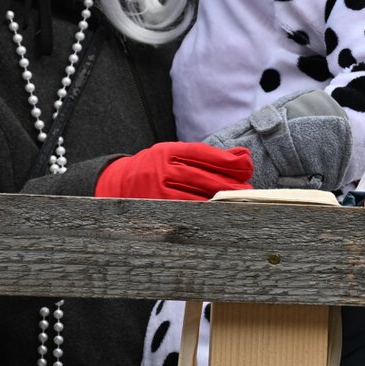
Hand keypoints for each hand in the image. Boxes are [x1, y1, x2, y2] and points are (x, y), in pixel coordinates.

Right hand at [94, 142, 252, 199]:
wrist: (116, 185)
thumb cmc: (154, 168)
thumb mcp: (175, 154)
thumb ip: (206, 156)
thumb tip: (243, 157)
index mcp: (166, 152)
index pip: (201, 153)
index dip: (227, 160)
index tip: (247, 165)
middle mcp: (160, 170)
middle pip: (201, 176)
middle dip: (228, 182)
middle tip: (248, 189)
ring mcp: (156, 191)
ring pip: (194, 197)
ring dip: (219, 200)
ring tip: (238, 202)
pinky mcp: (156, 209)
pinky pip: (184, 211)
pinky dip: (204, 213)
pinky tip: (218, 213)